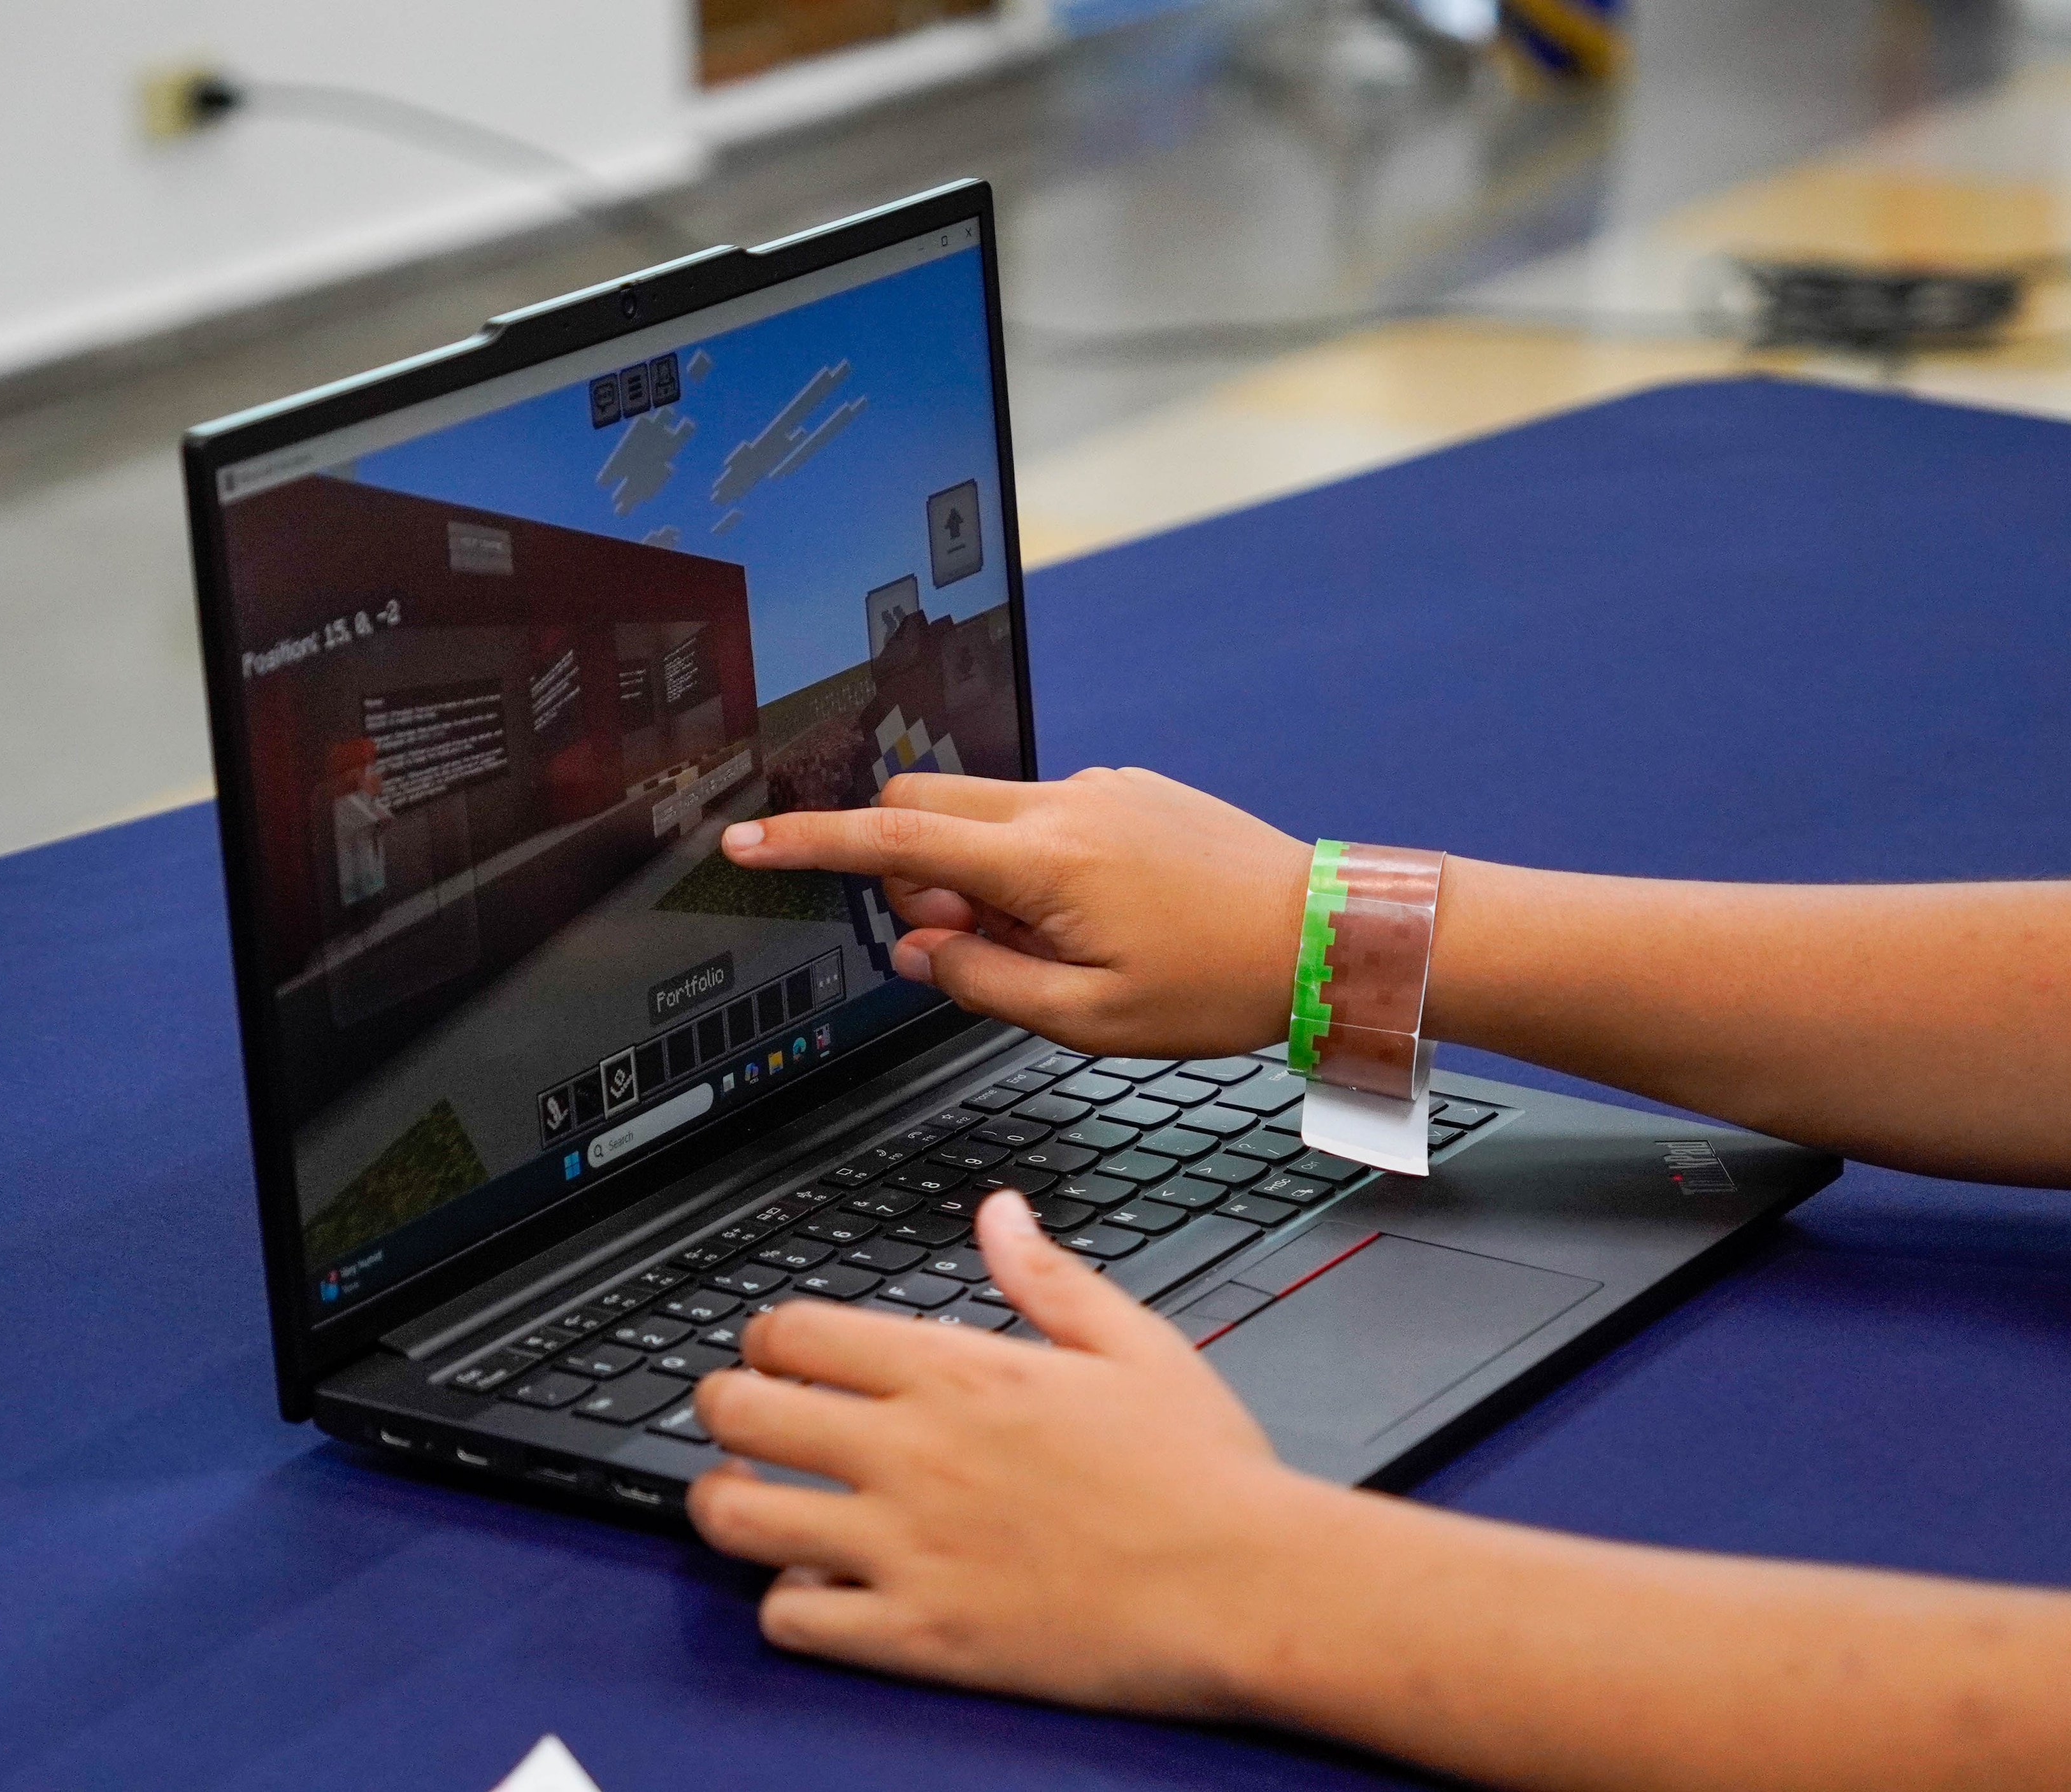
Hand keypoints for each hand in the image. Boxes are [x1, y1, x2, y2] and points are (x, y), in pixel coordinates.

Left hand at [684, 1189, 1331, 1714]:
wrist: (1249, 1587)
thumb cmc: (1205, 1473)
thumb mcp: (1133, 1342)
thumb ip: (1047, 1275)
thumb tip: (999, 1213)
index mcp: (959, 1372)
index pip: (795, 1331)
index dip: (766, 1338)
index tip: (775, 1353)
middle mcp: (913, 1453)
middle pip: (740, 1412)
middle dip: (721, 1408)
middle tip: (736, 1419)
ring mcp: (906, 1548)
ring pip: (737, 1517)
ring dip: (723, 1504)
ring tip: (743, 1502)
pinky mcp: (919, 1635)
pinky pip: (791, 1618)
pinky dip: (784, 1602)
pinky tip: (811, 1587)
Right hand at [719, 767, 1308, 1056]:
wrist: (1323, 932)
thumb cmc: (1218, 982)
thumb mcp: (1086, 1018)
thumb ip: (981, 980)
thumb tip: (915, 946)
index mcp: (1042, 860)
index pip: (892, 837)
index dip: (808, 841)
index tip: (747, 840)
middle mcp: (1063, 804)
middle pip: (925, 807)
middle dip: (904, 870)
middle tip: (956, 941)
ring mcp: (1097, 789)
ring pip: (984, 817)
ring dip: (977, 878)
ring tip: (1050, 948)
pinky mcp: (1126, 792)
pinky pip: (1041, 820)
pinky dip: (1028, 868)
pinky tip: (1093, 922)